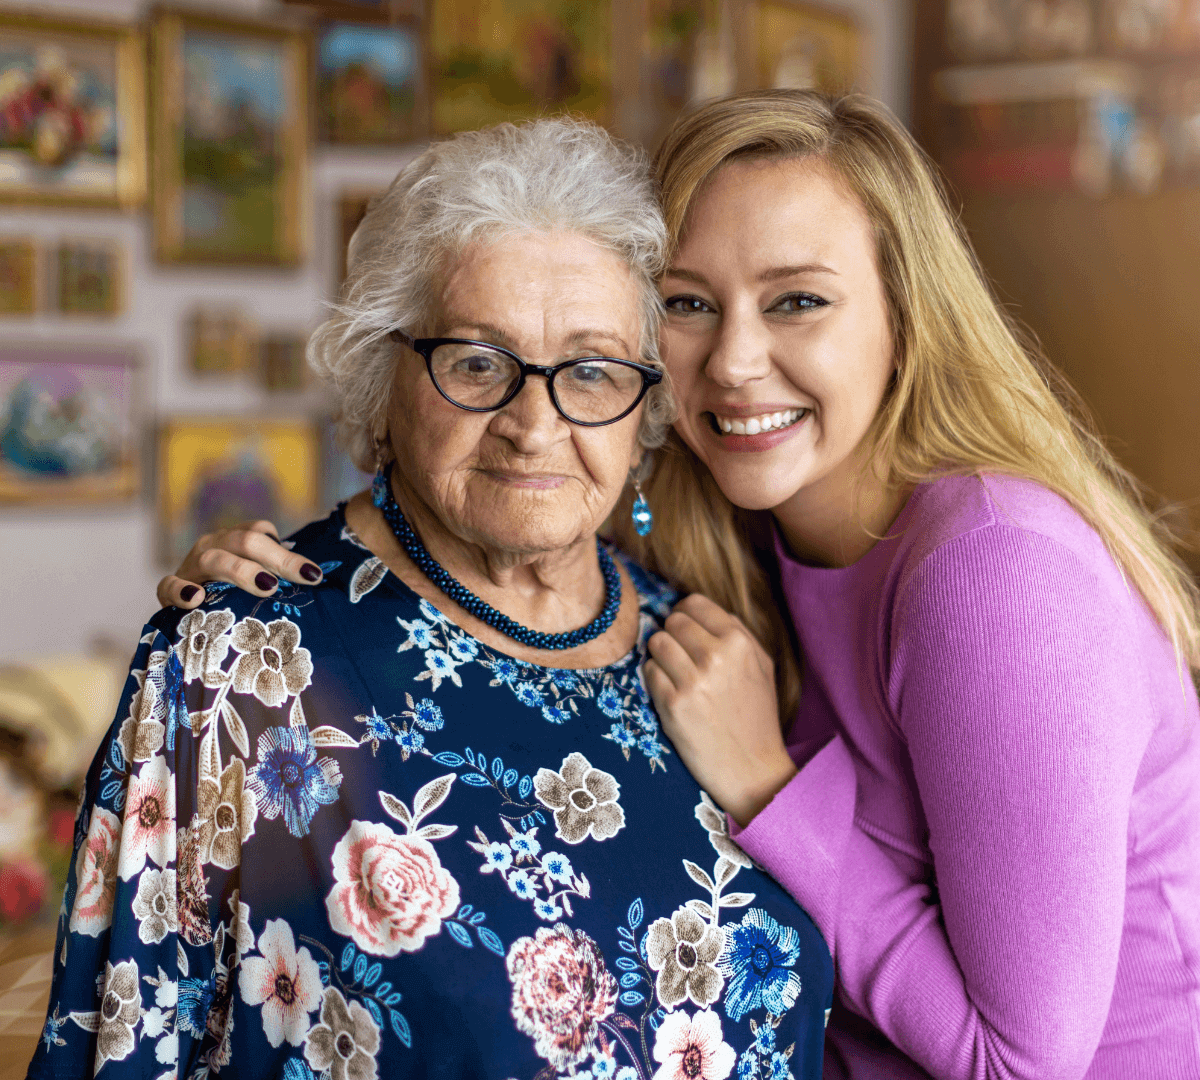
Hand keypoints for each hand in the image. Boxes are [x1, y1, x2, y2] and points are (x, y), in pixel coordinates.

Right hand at [156, 520, 323, 609]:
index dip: (287, 551)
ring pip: (214, 558)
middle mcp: (213, 546)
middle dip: (278, 559)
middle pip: (245, 542)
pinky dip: (180, 589)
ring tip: (267, 585)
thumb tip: (317, 582)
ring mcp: (190, 566)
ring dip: (241, 570)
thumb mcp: (256, 581)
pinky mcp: (169, 589)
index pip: (260, 531)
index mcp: (234, 540)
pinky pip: (168, 585)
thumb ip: (279, 577)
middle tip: (304, 578)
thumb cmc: (232, 596)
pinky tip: (196, 598)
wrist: (187, 609)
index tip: (314, 575)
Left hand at [644, 594, 796, 828]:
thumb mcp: (761, 666)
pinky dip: (655, 679)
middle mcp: (716, 656)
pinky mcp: (673, 704)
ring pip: (656, 642)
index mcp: (739, 642)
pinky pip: (649, 671)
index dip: (685, 614)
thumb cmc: (756, 716)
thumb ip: (736, 632)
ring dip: (661, 656)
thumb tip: (699, 609)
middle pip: (672, 621)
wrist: (751, 768)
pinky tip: (671, 693)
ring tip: (675, 674)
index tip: (685, 629)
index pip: (694, 603)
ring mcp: (693, 680)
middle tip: (680, 656)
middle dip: (673, 635)